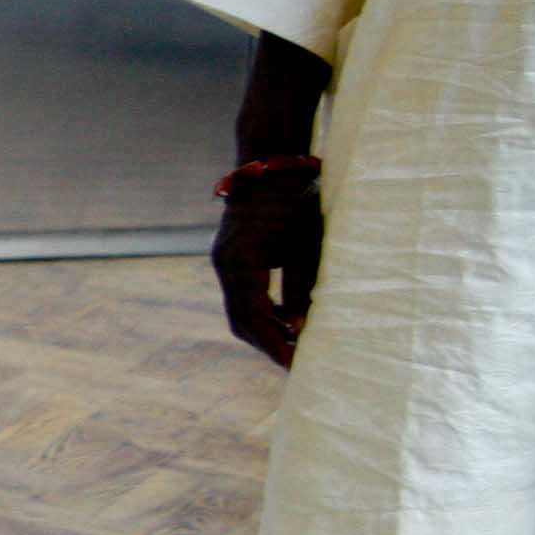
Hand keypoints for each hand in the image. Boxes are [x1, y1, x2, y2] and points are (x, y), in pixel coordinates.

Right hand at [211, 170, 321, 367]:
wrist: (272, 169)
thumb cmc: (298, 203)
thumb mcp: (309, 245)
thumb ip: (304, 287)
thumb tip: (301, 328)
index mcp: (241, 261)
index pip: (255, 316)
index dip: (277, 344)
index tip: (299, 365)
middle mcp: (225, 265)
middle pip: (241, 321)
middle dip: (269, 345)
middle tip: (299, 364)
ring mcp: (225, 263)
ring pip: (239, 313)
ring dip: (266, 332)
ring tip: (297, 347)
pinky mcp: (232, 261)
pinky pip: (243, 298)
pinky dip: (264, 314)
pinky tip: (290, 322)